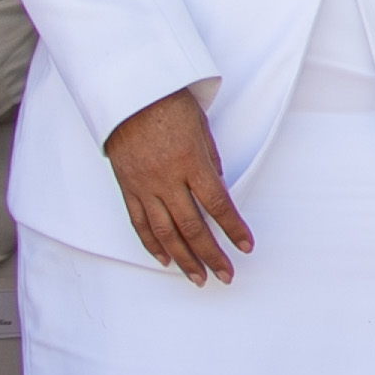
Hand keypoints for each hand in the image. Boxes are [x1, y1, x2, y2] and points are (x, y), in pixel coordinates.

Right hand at [105, 88, 252, 284]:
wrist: (129, 95)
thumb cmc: (170, 106)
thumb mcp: (202, 130)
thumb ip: (210, 164)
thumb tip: (218, 192)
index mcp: (191, 163)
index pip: (218, 204)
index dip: (233, 229)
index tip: (246, 247)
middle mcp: (167, 180)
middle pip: (192, 227)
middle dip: (211, 255)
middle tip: (225, 275)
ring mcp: (144, 187)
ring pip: (165, 232)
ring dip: (183, 259)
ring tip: (197, 278)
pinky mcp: (128, 188)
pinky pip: (140, 223)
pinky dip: (152, 244)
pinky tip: (165, 259)